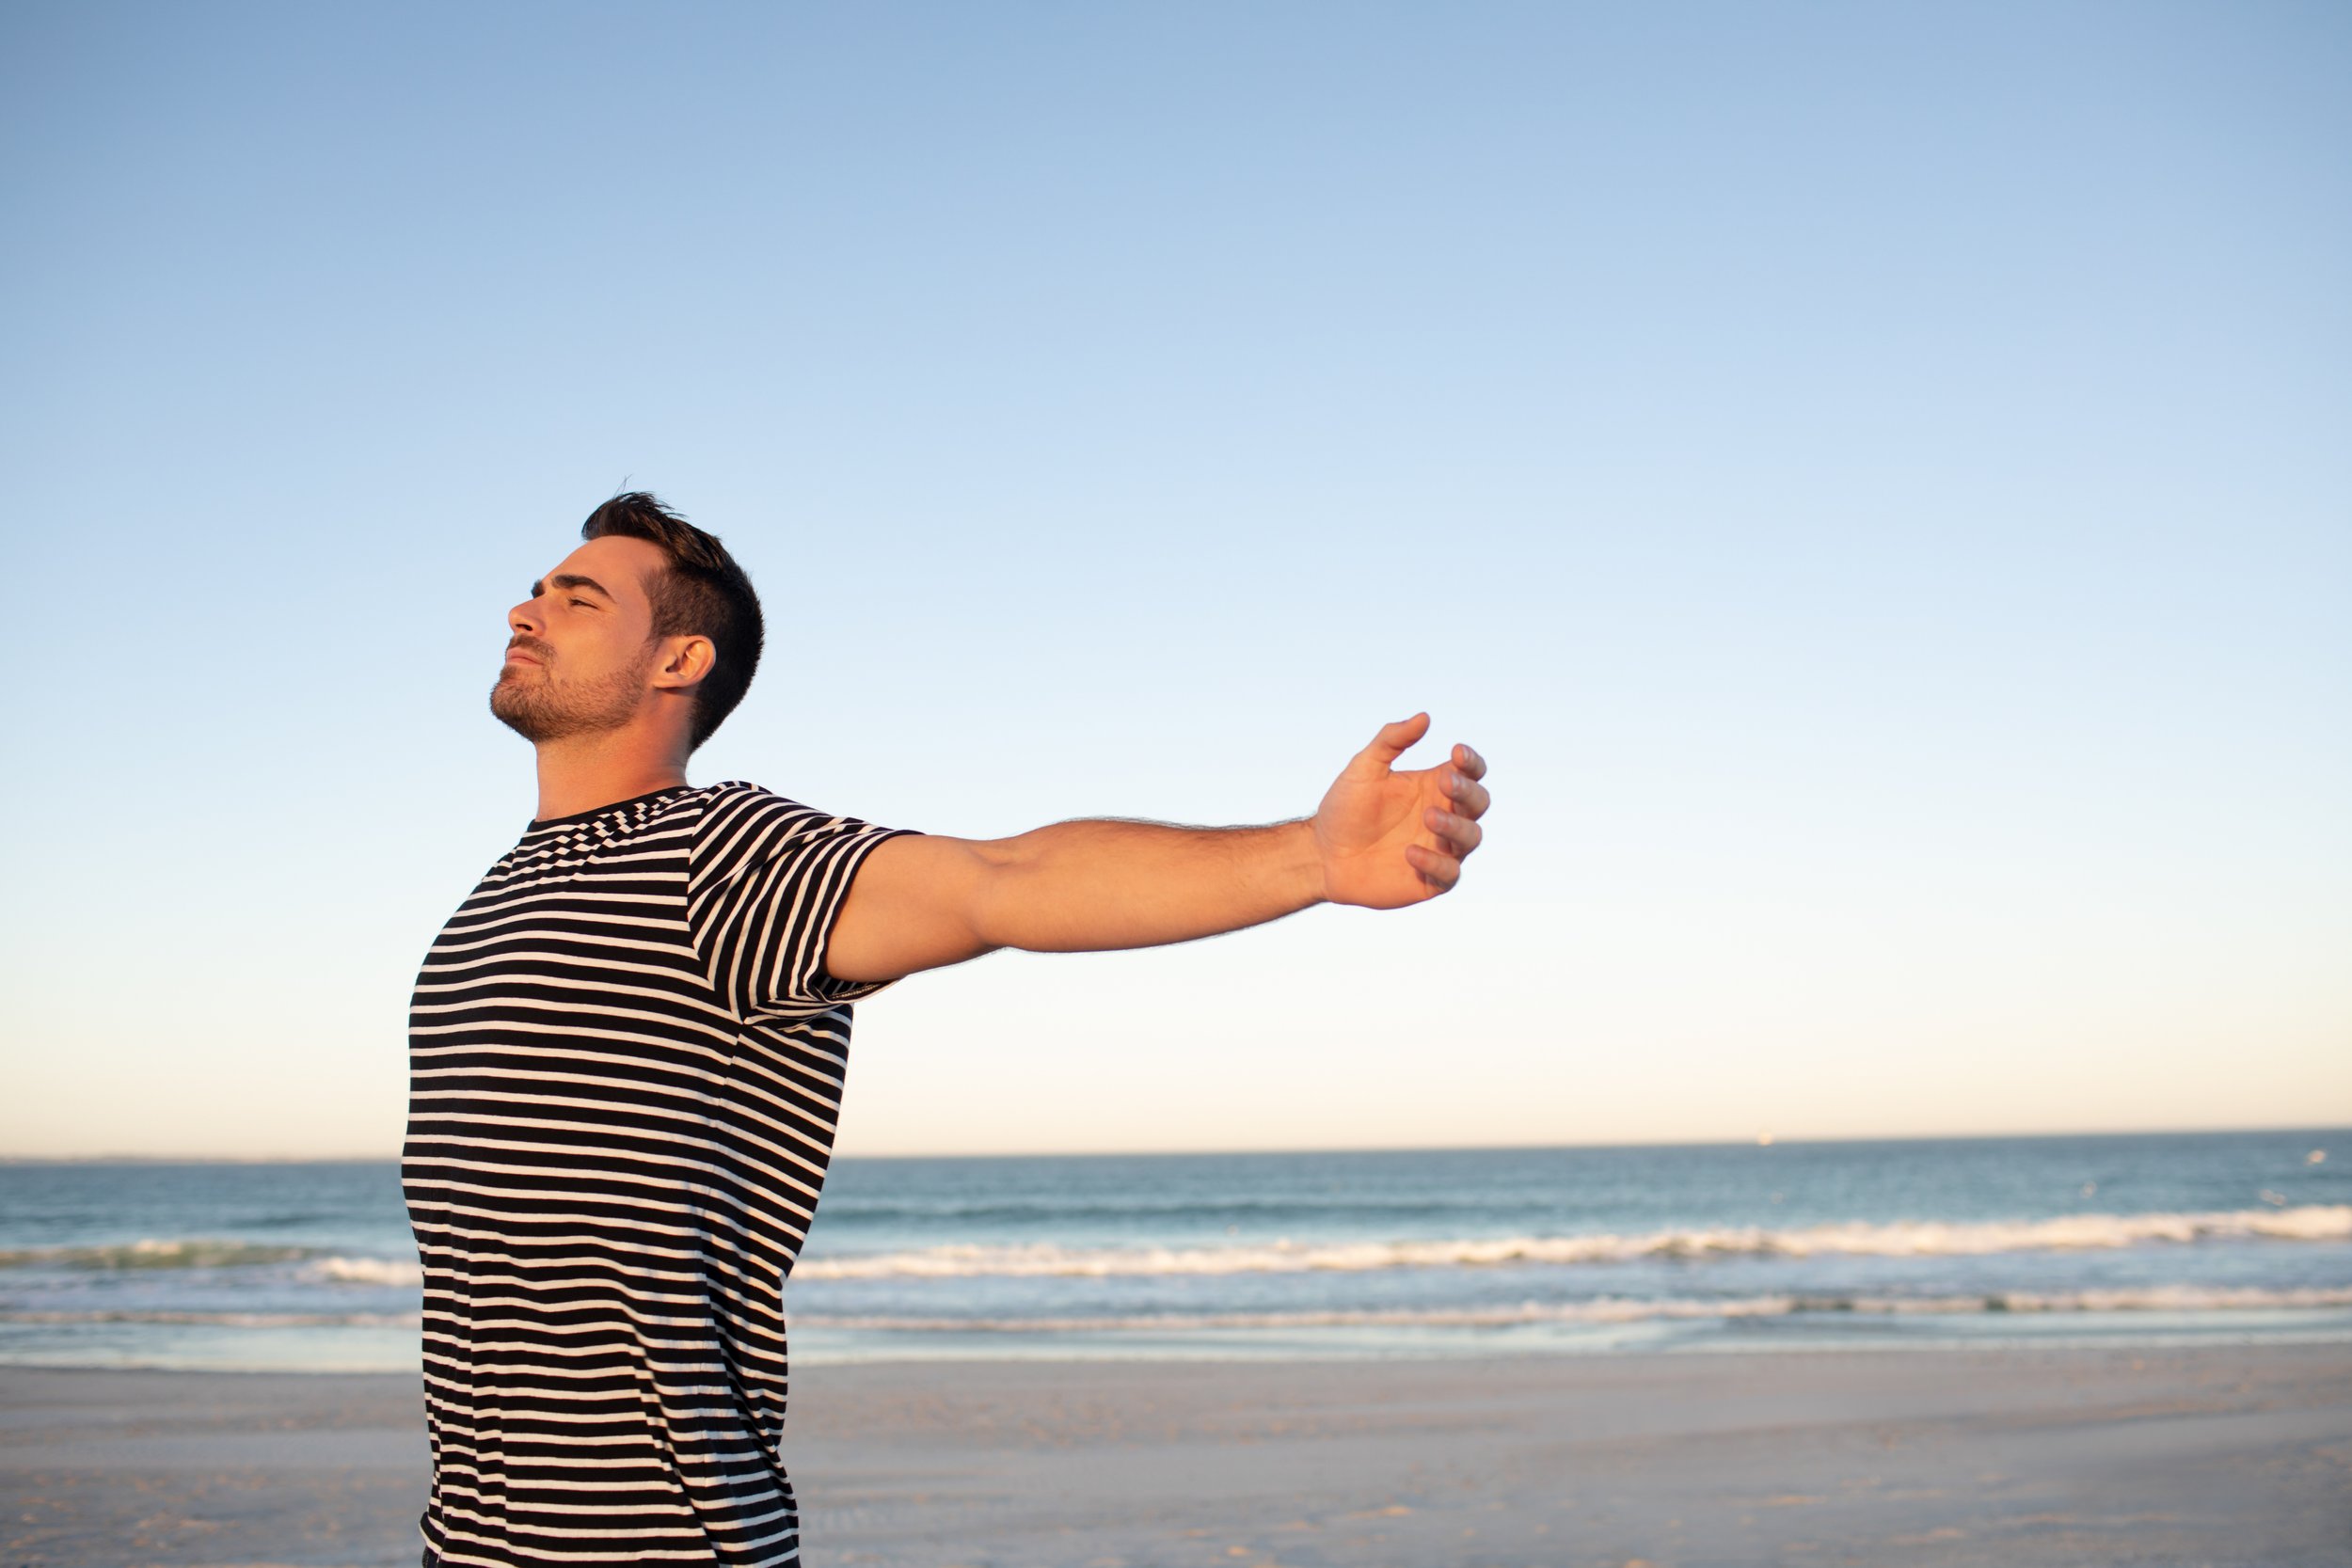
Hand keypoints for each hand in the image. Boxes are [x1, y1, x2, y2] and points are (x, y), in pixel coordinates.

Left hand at [1311, 713, 1489, 908]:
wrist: (1322, 854)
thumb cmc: (1345, 808)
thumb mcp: (1364, 768)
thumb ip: (1392, 740)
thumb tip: (1425, 717)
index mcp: (1434, 787)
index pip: (1471, 773)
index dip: (1471, 762)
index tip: (1455, 752)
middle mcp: (1444, 817)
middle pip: (1479, 803)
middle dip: (1467, 791)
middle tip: (1444, 781)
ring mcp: (1440, 849)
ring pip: (1472, 838)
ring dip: (1455, 826)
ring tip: (1428, 817)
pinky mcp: (1430, 881)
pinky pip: (1449, 873)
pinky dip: (1436, 862)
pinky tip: (1409, 852)